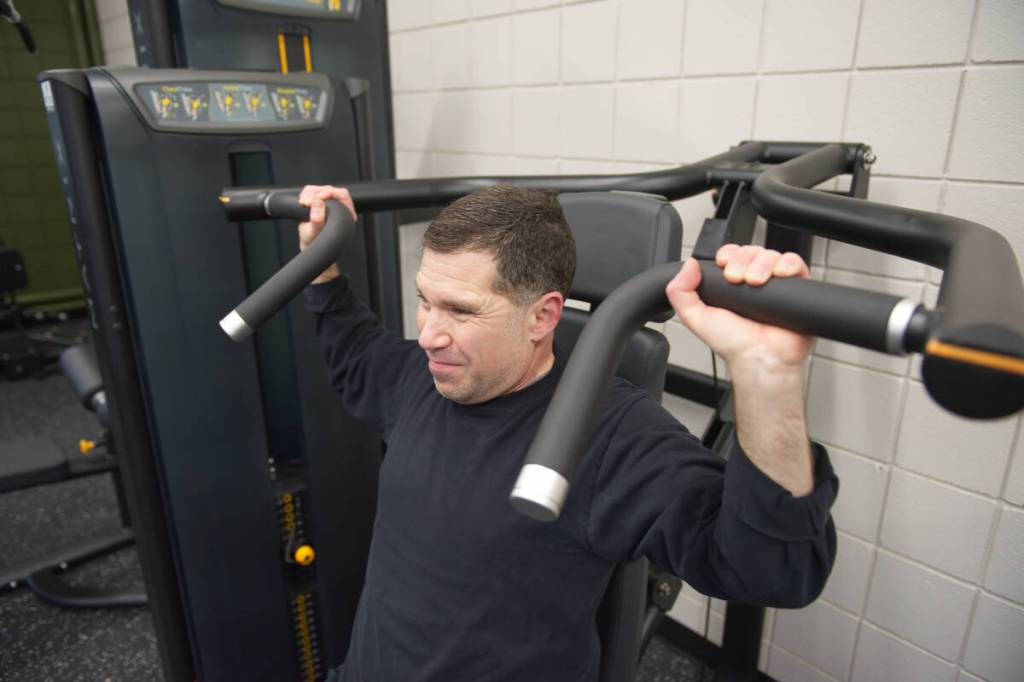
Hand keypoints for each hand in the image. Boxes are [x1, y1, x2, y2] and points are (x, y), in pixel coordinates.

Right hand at [297, 185, 357, 249]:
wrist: (308, 244)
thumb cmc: (314, 241)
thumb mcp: (314, 233)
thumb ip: (317, 220)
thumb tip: (317, 203)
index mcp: (345, 215)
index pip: (342, 195)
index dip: (330, 193)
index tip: (318, 197)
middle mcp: (339, 208)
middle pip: (330, 190)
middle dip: (316, 192)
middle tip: (306, 202)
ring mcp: (328, 204)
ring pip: (320, 189)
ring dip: (310, 193)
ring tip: (303, 203)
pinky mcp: (319, 202)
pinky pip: (312, 191)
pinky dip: (306, 194)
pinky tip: (302, 202)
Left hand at [665, 245, 813, 375]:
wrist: (759, 358)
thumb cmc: (733, 344)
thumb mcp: (696, 318)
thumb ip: (681, 292)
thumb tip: (688, 265)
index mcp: (732, 286)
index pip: (732, 256)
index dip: (728, 254)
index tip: (724, 264)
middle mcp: (754, 282)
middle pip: (751, 252)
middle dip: (743, 260)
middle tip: (737, 279)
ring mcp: (775, 285)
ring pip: (771, 255)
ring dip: (762, 263)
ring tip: (755, 282)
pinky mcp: (797, 289)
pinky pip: (796, 264)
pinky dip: (787, 263)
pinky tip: (779, 274)